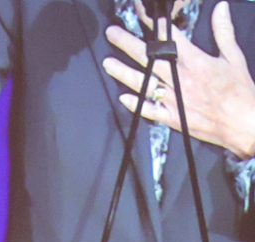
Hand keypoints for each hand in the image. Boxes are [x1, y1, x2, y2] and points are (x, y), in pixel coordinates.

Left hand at [105, 7, 254, 160]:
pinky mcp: (172, 117)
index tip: (142, 18)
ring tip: (108, 62)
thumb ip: (223, 31)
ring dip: (123, 72)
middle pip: (149, 58)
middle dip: (128, 44)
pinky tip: (123, 97)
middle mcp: (180, 80)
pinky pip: (149, 110)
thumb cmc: (239, 91)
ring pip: (143, 83)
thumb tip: (220, 8)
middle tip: (113, 34)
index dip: (155, 27)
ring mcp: (173, 99)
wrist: (242, 122)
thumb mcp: (233, 57)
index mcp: (195, 63)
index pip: (170, 40)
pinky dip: (135, 103)